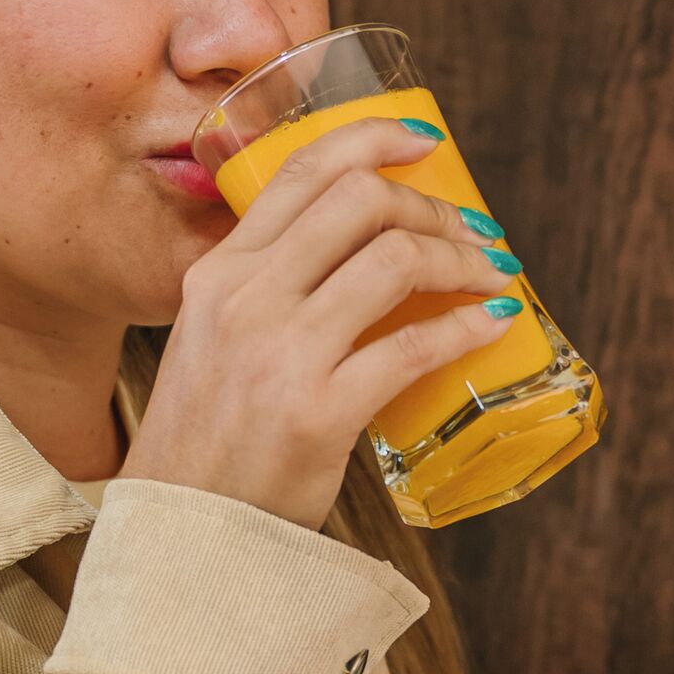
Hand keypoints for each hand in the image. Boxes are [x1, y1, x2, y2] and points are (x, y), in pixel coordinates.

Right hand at [121, 115, 520, 532]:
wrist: (182, 534)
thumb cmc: (208, 441)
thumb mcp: (211, 341)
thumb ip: (263, 292)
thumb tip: (355, 258)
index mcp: (219, 273)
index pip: (301, 170)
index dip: (374, 138)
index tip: (425, 144)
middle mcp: (245, 298)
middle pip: (360, 200)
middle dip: (433, 208)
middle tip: (472, 234)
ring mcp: (281, 352)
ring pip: (394, 260)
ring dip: (463, 260)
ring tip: (491, 276)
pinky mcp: (319, 411)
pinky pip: (414, 346)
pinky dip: (468, 326)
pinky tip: (491, 324)